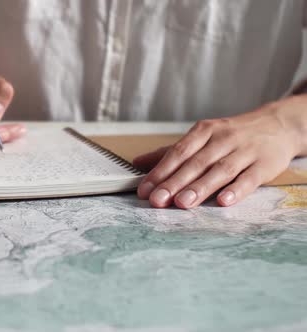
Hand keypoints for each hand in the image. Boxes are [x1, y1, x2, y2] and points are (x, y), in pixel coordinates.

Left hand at [134, 95, 306, 208]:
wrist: (279, 125)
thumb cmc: (233, 135)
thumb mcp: (202, 137)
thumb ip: (171, 152)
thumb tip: (137, 163)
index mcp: (204, 131)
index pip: (178, 152)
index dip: (160, 171)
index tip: (144, 189)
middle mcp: (223, 139)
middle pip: (195, 163)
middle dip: (174, 182)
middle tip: (157, 200)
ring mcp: (244, 151)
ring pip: (219, 170)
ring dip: (200, 187)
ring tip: (182, 203)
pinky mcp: (265, 165)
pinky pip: (249, 178)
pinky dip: (236, 190)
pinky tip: (223, 201)